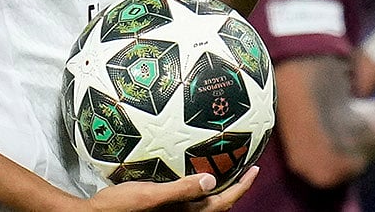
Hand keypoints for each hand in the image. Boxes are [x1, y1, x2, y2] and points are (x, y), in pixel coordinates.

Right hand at [85, 167, 258, 211]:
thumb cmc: (120, 207)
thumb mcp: (150, 196)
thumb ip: (180, 190)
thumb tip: (212, 181)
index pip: (223, 203)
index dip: (241, 187)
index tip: (254, 169)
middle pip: (218, 205)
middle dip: (235, 188)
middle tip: (245, 167)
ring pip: (204, 203)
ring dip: (218, 187)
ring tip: (225, 168)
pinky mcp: (162, 207)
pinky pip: (188, 198)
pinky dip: (197, 186)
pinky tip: (190, 171)